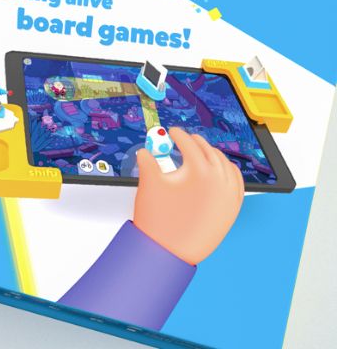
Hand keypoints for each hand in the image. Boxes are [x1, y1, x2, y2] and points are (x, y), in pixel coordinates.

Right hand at [133, 128, 243, 265]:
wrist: (168, 251)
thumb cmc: (159, 219)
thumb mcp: (149, 181)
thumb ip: (148, 159)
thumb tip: (146, 150)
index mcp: (199, 170)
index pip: (189, 143)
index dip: (178, 134)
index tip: (173, 131)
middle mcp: (219, 180)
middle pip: (209, 151)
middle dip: (195, 142)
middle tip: (185, 139)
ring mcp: (229, 196)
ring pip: (225, 164)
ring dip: (213, 155)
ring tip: (202, 152)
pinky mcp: (232, 209)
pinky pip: (236, 183)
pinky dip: (228, 171)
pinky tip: (221, 170)